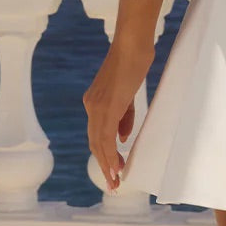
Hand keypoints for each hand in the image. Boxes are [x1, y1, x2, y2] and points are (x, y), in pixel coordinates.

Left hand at [83, 38, 154, 193]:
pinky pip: (105, 137)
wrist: (132, 43)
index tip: (114, 168)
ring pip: (98, 143)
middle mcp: (91, 105)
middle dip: (104, 164)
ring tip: (115, 180)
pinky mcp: (107, 106)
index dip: (105, 153)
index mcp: (95, 101)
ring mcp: (97, 106)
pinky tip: (116, 165)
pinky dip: (110, 154)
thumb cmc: (134, 61)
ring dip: (107, 164)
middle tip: (114, 182)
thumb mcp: (128, 91)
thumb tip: (121, 137)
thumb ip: (123, 114)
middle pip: (95, 142)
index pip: (98, 134)